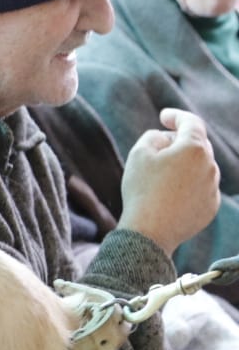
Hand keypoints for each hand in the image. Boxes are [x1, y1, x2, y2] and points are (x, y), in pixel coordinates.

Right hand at [119, 108, 219, 256]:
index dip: (176, 116)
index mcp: (194, 148)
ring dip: (184, 166)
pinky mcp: (210, 207)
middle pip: (197, 145)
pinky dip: (188, 187)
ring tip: (160, 178)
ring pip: (200, 168)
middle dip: (179, 143)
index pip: (190, 122)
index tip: (164, 116)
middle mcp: (210, 165)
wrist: (149, 232)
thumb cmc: (142, 191)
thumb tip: (164, 139)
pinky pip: (201, 189)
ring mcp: (212, 187)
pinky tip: (170, 196)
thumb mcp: (138, 154)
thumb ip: (152, 137)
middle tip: (158, 148)